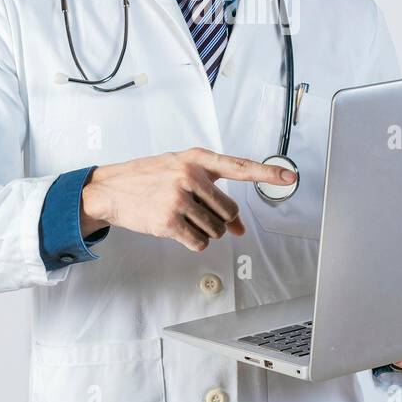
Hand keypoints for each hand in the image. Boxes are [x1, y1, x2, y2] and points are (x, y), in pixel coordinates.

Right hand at [80, 147, 296, 252]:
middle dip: (220, 220)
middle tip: (200, 214)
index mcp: (196, 159)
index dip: (268, 173)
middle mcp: (189, 176)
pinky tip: (178, 229)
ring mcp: (179, 199)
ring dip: (205, 231)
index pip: (239, 166)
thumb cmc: (150, 178)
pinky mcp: (169, 221)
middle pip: (229, 211)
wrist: (112, 189)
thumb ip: (213, 194)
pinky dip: (194, 241)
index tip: (290, 177)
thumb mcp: (182, 175)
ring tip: (184, 218)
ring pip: (216, 230)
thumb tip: (240, 228)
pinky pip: (199, 242)